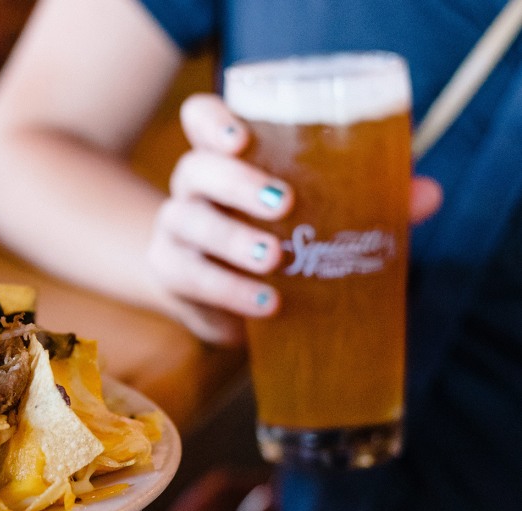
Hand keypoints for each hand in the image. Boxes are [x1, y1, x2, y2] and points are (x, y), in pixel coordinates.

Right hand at [147, 94, 441, 344]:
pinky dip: (229, 291)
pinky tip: (267, 304)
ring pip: (188, 222)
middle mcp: (191, 186)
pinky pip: (190, 278)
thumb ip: (368, 194)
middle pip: (194, 168)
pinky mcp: (171, 274)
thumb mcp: (317, 207)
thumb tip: (429, 193)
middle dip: (236, 182)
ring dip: (233, 240)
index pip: (199, 117)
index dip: (211, 120)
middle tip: (284, 203)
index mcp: (223, 154)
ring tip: (276, 260)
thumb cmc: (273, 232)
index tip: (242, 136)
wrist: (215, 291)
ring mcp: (174, 229)